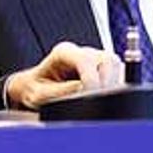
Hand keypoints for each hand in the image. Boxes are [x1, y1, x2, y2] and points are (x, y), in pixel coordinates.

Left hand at [3, 40, 123, 109]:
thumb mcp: (40, 95)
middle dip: (105, 82)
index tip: (90, 95)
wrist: (34, 91)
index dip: (91, 79)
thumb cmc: (34, 91)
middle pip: (107, 60)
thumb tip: (85, 92)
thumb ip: (62, 93)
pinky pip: (118, 75)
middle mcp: (81, 53)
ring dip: (111, 84)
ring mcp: (94, 60)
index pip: (86, 59)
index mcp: (63, 53)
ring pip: (116, 67)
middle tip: (96, 100)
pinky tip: (103, 98)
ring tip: (98, 100)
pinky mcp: (103, 71)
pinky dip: (115, 87)